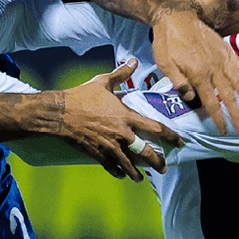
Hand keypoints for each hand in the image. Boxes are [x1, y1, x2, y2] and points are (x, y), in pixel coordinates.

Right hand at [53, 59, 181, 180]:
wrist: (60, 112)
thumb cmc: (82, 96)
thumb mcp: (103, 82)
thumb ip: (121, 73)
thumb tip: (133, 60)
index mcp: (126, 116)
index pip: (155, 128)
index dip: (170, 136)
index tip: (179, 142)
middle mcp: (121, 133)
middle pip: (145, 152)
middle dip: (157, 161)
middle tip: (163, 168)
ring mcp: (109, 145)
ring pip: (128, 163)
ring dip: (136, 172)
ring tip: (141, 178)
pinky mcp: (96, 153)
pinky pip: (110, 166)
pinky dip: (117, 171)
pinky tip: (121, 175)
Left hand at [151, 7, 238, 134]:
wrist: (175, 16)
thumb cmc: (167, 42)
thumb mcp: (165, 64)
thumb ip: (179, 83)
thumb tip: (192, 99)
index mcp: (198, 75)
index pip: (211, 103)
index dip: (219, 119)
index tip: (225, 130)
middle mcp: (214, 68)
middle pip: (228, 96)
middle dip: (237, 115)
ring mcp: (222, 58)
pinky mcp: (225, 50)